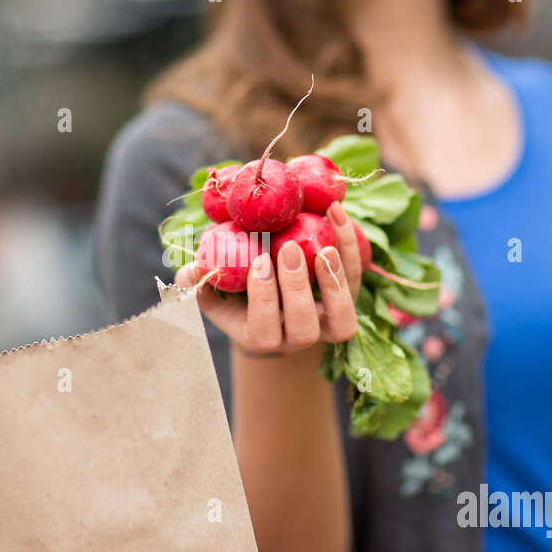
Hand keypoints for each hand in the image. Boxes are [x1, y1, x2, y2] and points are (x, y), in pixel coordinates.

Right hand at [176, 202, 360, 354]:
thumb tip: (193, 270)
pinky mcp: (348, 299)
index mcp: (260, 337)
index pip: (263, 332)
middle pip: (304, 330)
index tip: (258, 262)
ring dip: (336, 282)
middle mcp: (295, 338)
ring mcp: (326, 323)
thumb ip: (197, 280)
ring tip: (325, 246)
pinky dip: (351, 249)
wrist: (273, 292)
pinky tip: (336, 214)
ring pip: (342, 321)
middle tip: (290, 248)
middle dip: (297, 289)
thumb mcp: (213, 288)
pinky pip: (357, 281)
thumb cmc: (236, 291)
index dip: (263, 300)